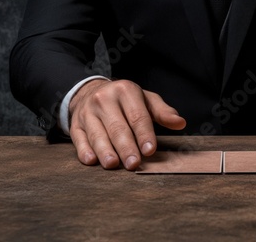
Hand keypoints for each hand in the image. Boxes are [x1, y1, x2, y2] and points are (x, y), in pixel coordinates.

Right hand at [69, 79, 185, 169]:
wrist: (90, 91)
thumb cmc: (125, 101)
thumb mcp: (145, 100)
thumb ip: (162, 112)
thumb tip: (180, 123)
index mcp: (125, 91)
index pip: (137, 116)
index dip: (144, 134)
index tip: (150, 150)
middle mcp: (104, 99)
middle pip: (117, 127)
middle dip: (126, 147)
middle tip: (134, 164)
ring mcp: (87, 112)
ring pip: (97, 134)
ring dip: (105, 151)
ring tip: (113, 164)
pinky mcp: (76, 124)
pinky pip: (79, 138)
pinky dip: (84, 150)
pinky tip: (91, 160)